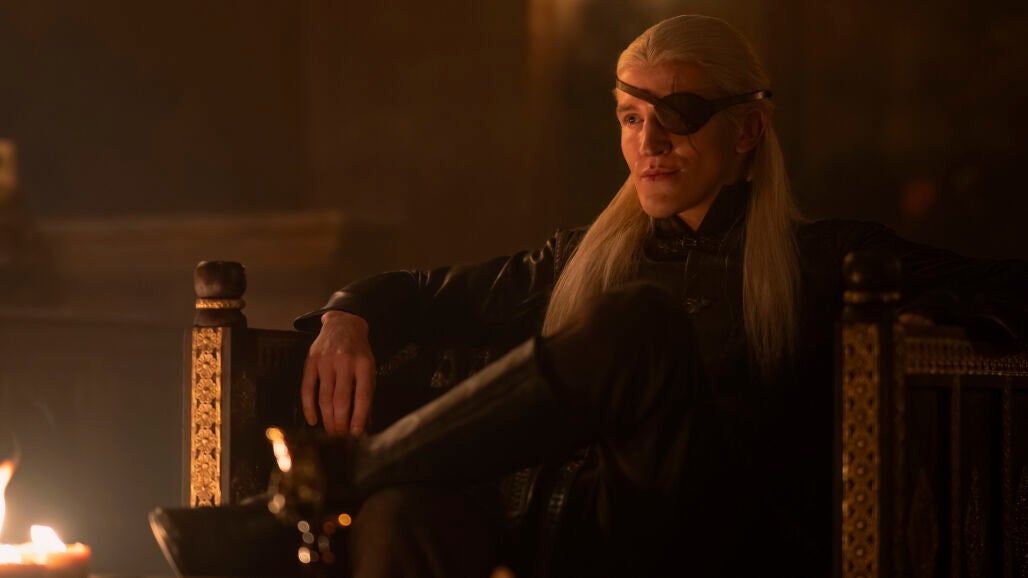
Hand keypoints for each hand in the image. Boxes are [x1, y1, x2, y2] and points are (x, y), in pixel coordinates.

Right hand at [301, 311, 375, 434]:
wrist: (343, 324)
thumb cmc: (359, 351)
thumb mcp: (369, 365)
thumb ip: (365, 389)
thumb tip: (362, 421)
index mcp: (363, 364)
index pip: (362, 395)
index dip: (359, 417)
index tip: (356, 433)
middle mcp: (344, 362)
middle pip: (341, 400)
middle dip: (340, 422)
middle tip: (340, 437)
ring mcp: (326, 361)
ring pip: (324, 397)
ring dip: (327, 418)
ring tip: (330, 432)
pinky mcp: (311, 361)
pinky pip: (307, 389)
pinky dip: (309, 407)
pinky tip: (312, 420)